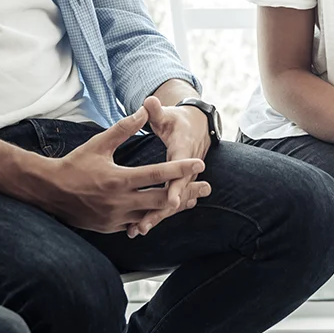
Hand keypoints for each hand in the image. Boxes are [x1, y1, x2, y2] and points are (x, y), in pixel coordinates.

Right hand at [29, 108, 209, 233]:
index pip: (156, 175)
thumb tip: (143, 109)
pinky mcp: (111, 227)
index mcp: (118, 179)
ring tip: (193, 201)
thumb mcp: (98, 143)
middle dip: (186, 193)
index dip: (180, 169)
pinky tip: (166, 211)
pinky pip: (138, 223)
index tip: (199, 163)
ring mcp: (115, 218)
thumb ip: (123, 128)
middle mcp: (119, 202)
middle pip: (161, 200)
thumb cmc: (74, 164)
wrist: (49, 191)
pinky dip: (153, 216)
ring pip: (152, 215)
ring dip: (173, 207)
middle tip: (207, 187)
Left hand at [130, 95, 212, 236]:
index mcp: (183, 151)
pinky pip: (165, 203)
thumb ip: (157, 111)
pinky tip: (138, 227)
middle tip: (144, 225)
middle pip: (174, 194)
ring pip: (170, 202)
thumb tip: (149, 101)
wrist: (196, 127)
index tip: (170, 200)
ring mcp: (180, 180)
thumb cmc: (178, 120)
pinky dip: (155, 214)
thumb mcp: (168, 114)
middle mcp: (184, 170)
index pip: (180, 170)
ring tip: (138, 231)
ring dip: (156, 216)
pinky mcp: (174, 186)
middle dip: (161, 211)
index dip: (176, 186)